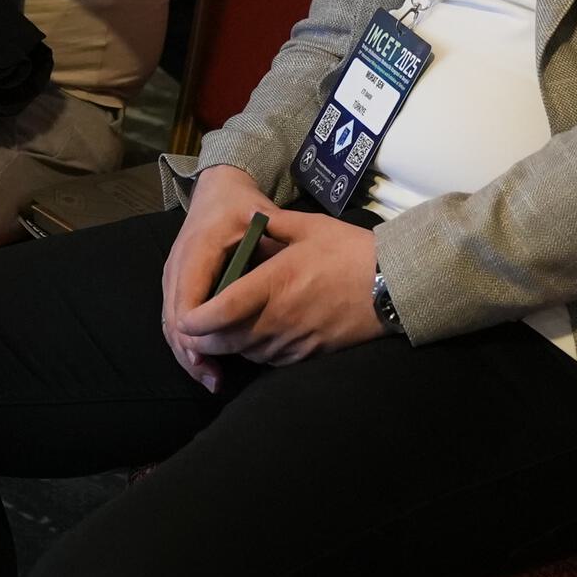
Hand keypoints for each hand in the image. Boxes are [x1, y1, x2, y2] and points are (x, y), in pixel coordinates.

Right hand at [158, 164, 270, 385]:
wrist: (218, 189)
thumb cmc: (242, 205)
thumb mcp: (261, 219)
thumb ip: (273, 247)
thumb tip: (288, 280)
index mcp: (198, 248)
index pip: (188, 297)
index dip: (198, 328)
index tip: (215, 353)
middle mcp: (178, 264)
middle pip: (174, 318)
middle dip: (192, 351)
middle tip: (215, 378)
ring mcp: (172, 275)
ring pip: (170, 324)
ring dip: (188, 354)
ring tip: (210, 378)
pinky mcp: (174, 284)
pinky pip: (173, 319)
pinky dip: (186, 344)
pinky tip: (204, 364)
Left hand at [176, 198, 381, 369]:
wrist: (392, 285)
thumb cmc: (351, 252)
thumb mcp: (310, 227)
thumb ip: (274, 224)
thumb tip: (252, 216)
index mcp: (273, 284)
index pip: (218, 312)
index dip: (193, 321)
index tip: (184, 318)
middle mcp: (277, 318)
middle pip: (224, 341)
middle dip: (202, 339)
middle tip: (194, 328)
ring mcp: (293, 340)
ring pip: (245, 353)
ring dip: (229, 346)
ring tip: (222, 331)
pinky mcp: (307, 354)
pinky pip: (269, 361)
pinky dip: (255, 352)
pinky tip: (256, 337)